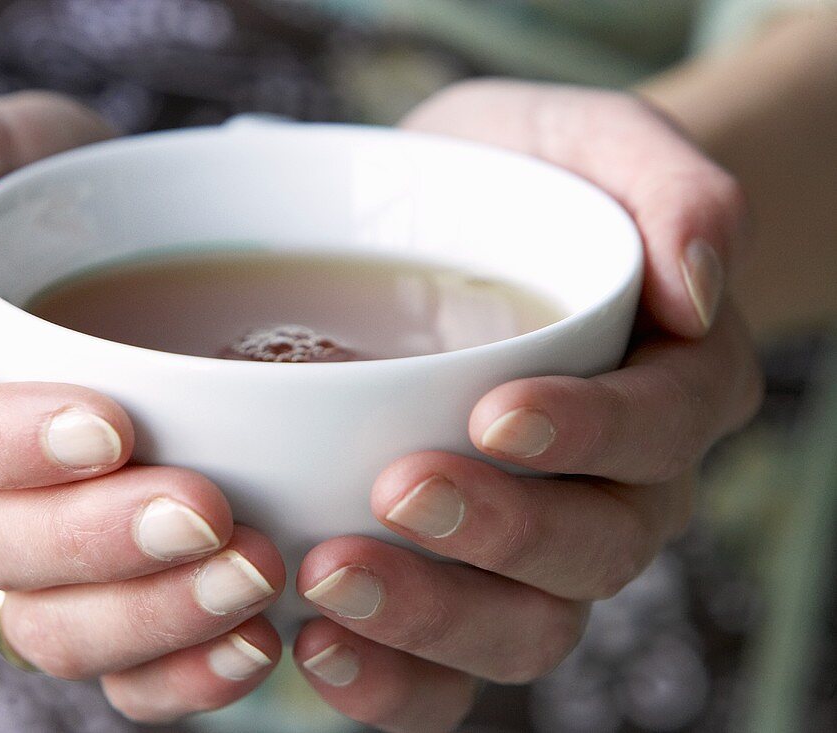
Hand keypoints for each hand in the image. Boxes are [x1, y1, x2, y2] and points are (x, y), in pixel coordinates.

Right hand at [0, 93, 285, 722]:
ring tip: (252, 574)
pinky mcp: (61, 588)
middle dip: (98, 544)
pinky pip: (105, 661)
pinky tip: (249, 644)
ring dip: (151, 616)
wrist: (38, 243)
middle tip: (210, 513)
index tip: (110, 425)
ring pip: (46, 628)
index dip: (0, 448)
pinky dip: (175, 670)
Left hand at [291, 80, 762, 731]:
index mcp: (673, 383)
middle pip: (597, 549)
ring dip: (434, 620)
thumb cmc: (520, 180)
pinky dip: (395, 680)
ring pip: (527, 626)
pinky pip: (452, 671)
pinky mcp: (464, 584)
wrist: (457, 226)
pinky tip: (317, 648)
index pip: (660, 425)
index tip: (492, 414)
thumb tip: (698, 284)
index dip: (588, 434)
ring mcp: (544, 550)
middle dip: (501, 535)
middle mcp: (624, 486)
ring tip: (329, 581)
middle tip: (395, 493)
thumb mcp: (586, 138)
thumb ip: (667, 182)